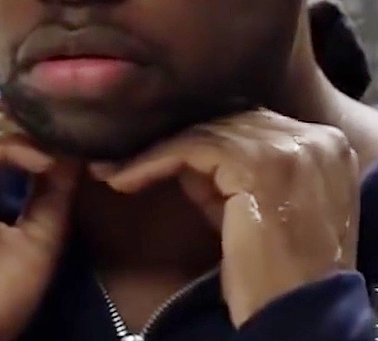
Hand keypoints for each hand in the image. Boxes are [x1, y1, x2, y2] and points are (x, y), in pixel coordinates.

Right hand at [0, 89, 79, 340]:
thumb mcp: (40, 235)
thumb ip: (53, 190)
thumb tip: (74, 148)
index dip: (30, 121)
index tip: (73, 132)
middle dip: (22, 116)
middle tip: (62, 130)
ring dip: (17, 129)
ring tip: (52, 148)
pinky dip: (1, 144)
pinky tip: (34, 159)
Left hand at [90, 109, 359, 327]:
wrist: (297, 317)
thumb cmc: (277, 273)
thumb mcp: (258, 207)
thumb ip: (232, 170)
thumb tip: (183, 146)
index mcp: (324, 145)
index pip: (249, 124)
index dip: (200, 137)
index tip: (155, 151)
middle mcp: (313, 138)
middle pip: (227, 122)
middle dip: (173, 140)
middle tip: (123, 157)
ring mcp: (288, 147)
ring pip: (204, 132)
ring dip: (152, 153)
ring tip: (114, 171)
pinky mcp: (257, 163)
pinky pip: (190, 148)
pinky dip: (151, 163)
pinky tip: (122, 179)